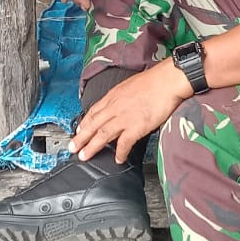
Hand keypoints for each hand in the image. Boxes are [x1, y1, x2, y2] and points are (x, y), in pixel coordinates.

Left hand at [69, 61, 189, 162]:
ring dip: (92, 147)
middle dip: (81, 138)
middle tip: (72, 148)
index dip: (85, 123)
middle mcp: (115, 107)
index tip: (79, 131)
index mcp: (113, 96)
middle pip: (93, 125)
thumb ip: (123, 96)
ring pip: (102, 135)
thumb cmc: (154, 80)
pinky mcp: (136, 127)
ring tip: (84, 156)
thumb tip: (123, 102)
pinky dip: (120, 153)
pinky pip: (124, 144)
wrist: (167, 81)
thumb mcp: (130, 85)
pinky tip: (118, 159)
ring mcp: (124, 118)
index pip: (94, 111)